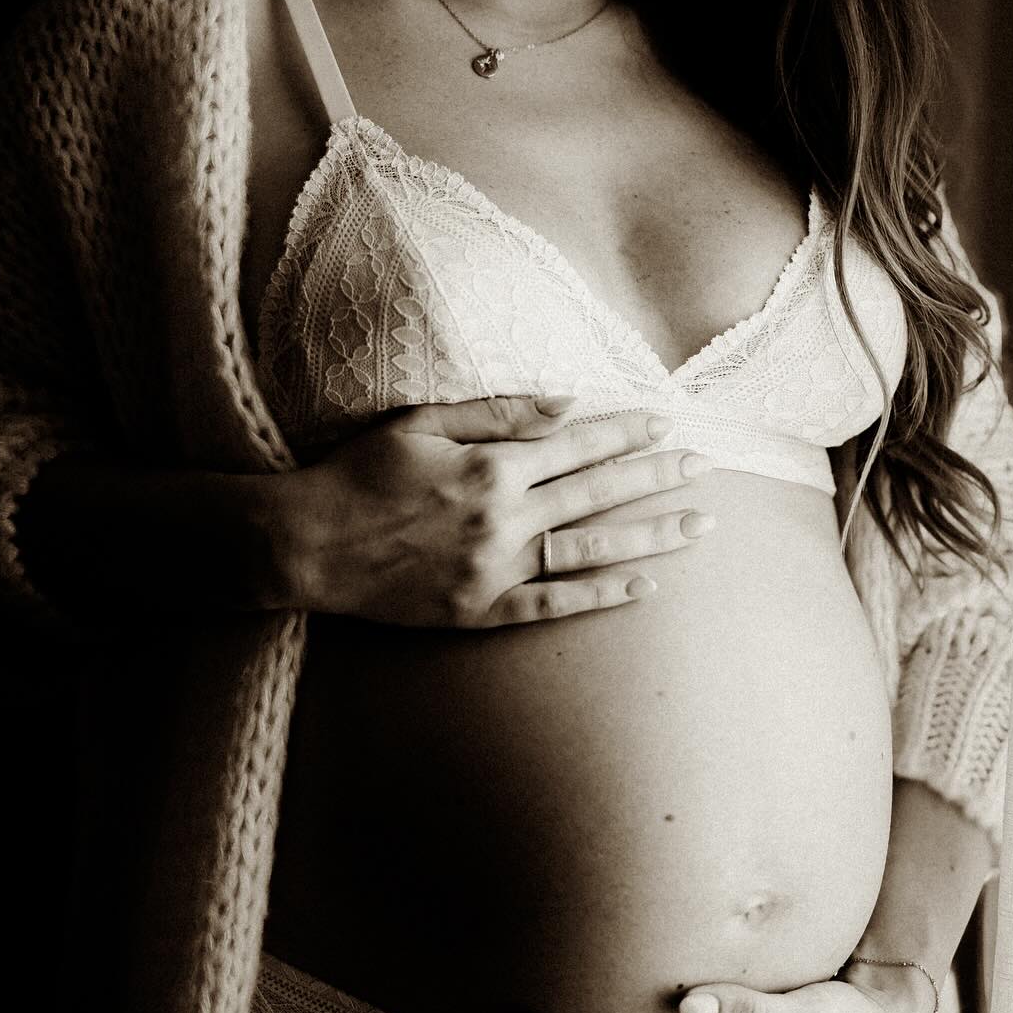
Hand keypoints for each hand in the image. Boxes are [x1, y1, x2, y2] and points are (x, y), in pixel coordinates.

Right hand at [293, 395, 712, 627]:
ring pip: (590, 548)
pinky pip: (552, 604)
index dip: (628, 432)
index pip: (579, 443)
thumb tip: (570, 403)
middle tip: (708, 466)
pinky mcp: (480, 609)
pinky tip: (644, 587)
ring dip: (651, 535)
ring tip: (700, 525)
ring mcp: (495, 568)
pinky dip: (600, 596)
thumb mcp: (420, 422)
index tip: (670, 422)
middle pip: (599, 492)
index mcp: (491, 465)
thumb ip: (498, 412)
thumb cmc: (356, 473)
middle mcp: (503, 517)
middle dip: (659, 476)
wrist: (304, 544)